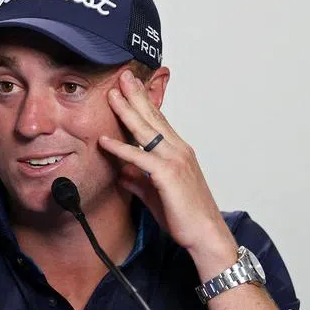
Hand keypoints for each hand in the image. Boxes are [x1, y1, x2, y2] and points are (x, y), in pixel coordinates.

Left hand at [98, 70, 235, 267]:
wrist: (204, 234)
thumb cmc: (184, 216)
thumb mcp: (155, 194)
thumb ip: (138, 181)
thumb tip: (121, 174)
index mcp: (178, 151)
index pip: (158, 121)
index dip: (143, 102)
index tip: (130, 86)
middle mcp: (178, 150)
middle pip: (153, 117)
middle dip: (136, 95)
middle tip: (123, 75)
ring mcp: (174, 160)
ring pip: (146, 130)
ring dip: (127, 110)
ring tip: (112, 94)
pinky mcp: (166, 175)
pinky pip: (139, 157)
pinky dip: (121, 148)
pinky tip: (105, 140)